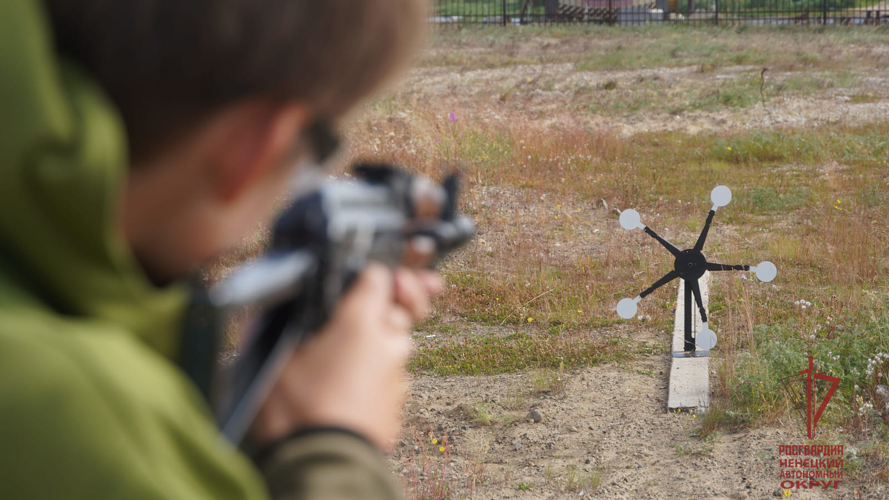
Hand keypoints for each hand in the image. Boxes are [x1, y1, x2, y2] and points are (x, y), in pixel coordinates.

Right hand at [250, 264, 441, 451]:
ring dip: (381, 341)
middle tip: (378, 300)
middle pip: (400, 307)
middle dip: (392, 301)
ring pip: (397, 342)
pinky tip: (351, 383)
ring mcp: (398, 374)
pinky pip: (391, 375)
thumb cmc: (295, 408)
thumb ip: (282, 324)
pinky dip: (378, 372)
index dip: (369, 274)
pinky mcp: (399, 402)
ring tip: (349, 352)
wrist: (322, 463)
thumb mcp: (278, 357)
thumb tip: (270, 309)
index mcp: (360, 322)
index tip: (359, 279)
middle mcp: (388, 342)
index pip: (380, 277)